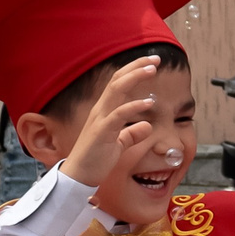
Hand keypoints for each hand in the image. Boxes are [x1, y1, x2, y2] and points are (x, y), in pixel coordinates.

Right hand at [62, 56, 163, 190]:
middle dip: (136, 67)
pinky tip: (148, 103)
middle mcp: (100, 110)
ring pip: (116, 91)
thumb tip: (146, 125)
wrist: (78, 176)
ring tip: (152, 70)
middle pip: (117, 80)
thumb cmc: (96, 160)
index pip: (118, 83)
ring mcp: (100, 120)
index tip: (151, 63)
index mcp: (104, 111)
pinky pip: (118, 115)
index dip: (133, 71)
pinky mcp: (101, 132)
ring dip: (135, 77)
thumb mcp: (118, 145)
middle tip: (156, 59)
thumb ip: (131, 134)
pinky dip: (133, 106)